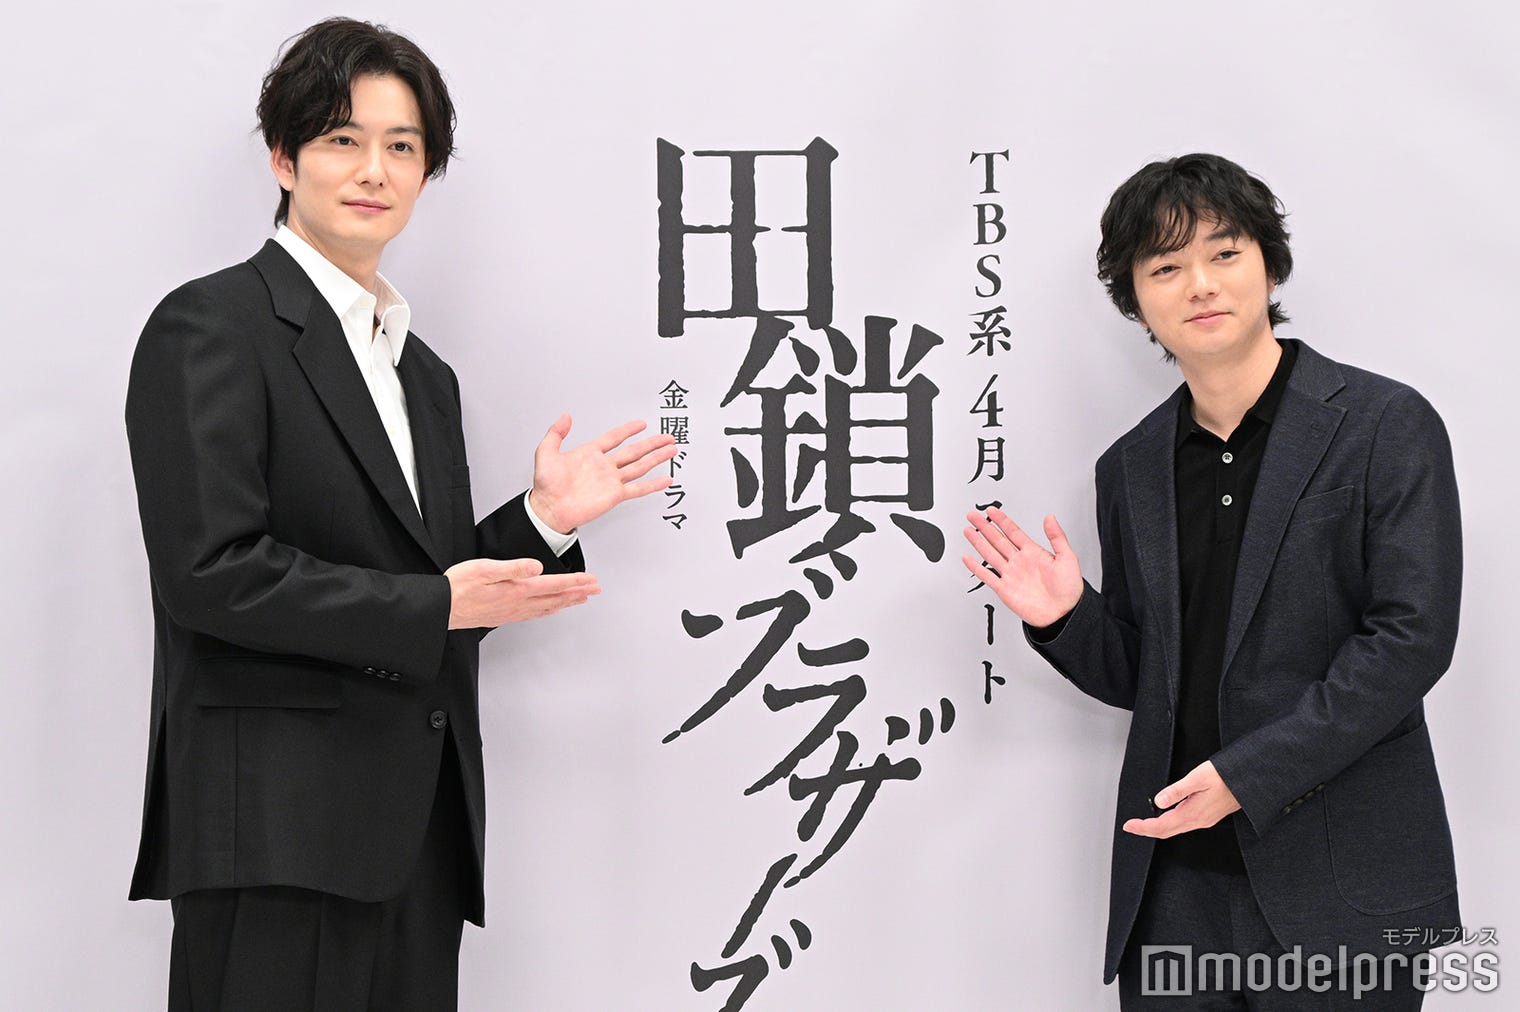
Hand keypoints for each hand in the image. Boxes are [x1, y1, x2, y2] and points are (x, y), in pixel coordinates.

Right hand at [445, 557, 600, 628]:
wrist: (441, 609)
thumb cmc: (458, 587)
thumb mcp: (484, 569)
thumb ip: (513, 567)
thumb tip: (537, 566)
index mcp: (517, 589)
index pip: (554, 584)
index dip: (575, 581)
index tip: (592, 580)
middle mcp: (519, 603)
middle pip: (556, 597)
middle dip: (578, 592)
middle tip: (596, 590)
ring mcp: (513, 612)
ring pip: (548, 607)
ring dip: (567, 602)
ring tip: (581, 599)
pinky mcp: (505, 616)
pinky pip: (535, 614)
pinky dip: (549, 610)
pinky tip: (551, 609)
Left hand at [528, 415, 678, 533]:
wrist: (549, 509)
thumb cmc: (546, 486)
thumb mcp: (545, 452)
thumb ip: (556, 433)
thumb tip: (565, 416)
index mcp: (589, 454)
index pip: (614, 438)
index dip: (627, 430)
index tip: (640, 424)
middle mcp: (603, 467)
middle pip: (634, 451)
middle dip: (652, 443)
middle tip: (666, 437)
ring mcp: (611, 481)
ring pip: (640, 466)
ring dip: (656, 458)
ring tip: (671, 450)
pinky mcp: (615, 495)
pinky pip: (638, 488)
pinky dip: (653, 485)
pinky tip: (665, 480)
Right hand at [961, 508, 1082, 627]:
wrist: (1063, 614)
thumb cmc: (1069, 589)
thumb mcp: (1068, 558)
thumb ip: (1057, 537)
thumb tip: (1050, 518)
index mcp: (1033, 553)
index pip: (1013, 532)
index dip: (1002, 520)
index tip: (992, 511)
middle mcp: (1019, 562)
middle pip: (997, 540)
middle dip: (984, 527)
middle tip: (973, 516)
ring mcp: (1011, 575)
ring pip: (989, 554)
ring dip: (978, 542)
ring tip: (968, 531)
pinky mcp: (1005, 589)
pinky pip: (987, 576)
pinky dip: (976, 568)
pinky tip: (968, 559)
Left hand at [1122, 761, 1241, 837]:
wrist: (1250, 782)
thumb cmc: (1226, 776)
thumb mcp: (1198, 778)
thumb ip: (1177, 790)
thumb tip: (1158, 801)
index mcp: (1193, 813)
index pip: (1162, 826)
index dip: (1143, 827)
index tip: (1128, 825)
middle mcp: (1198, 821)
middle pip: (1166, 831)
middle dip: (1147, 830)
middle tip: (1130, 826)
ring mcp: (1204, 820)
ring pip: (1175, 829)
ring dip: (1157, 828)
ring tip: (1143, 823)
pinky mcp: (1208, 817)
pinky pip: (1183, 825)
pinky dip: (1169, 824)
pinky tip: (1165, 818)